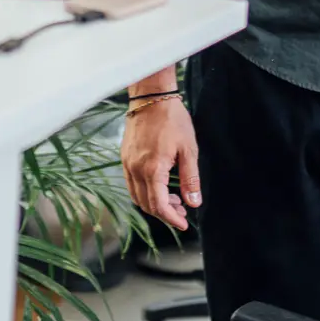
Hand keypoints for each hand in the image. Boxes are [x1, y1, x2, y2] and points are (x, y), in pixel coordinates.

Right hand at [122, 97, 201, 230]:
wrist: (152, 96)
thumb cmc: (172, 119)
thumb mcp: (188, 149)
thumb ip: (190, 179)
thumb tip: (194, 203)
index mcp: (152, 169)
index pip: (159, 206)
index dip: (172, 219)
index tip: (184, 224)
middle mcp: (135, 169)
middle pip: (146, 205)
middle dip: (165, 213)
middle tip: (183, 212)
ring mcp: (127, 163)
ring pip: (137, 196)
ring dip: (154, 204)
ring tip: (173, 200)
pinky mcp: (124, 157)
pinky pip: (131, 183)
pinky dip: (144, 192)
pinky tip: (159, 186)